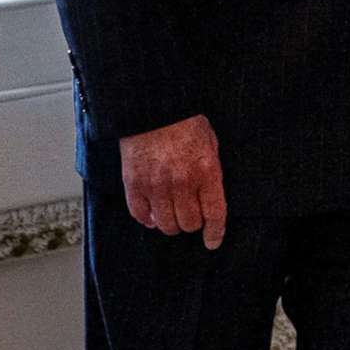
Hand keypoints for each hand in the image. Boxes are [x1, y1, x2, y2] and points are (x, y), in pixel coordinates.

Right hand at [119, 114, 226, 246]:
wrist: (153, 108)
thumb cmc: (185, 123)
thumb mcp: (211, 143)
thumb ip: (211, 172)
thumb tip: (211, 199)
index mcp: (206, 171)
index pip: (214, 213)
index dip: (215, 232)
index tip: (213, 241)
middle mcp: (182, 182)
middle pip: (189, 223)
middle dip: (192, 223)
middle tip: (190, 214)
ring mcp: (156, 185)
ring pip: (166, 225)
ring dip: (170, 223)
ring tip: (171, 213)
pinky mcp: (134, 184)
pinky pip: (140, 216)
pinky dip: (147, 219)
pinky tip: (152, 213)